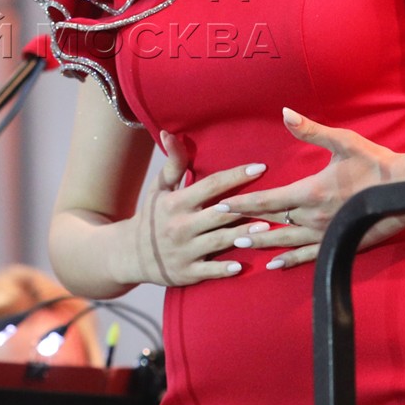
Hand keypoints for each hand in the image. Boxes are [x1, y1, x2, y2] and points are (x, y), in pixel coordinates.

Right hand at [130, 131, 266, 286]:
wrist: (131, 254)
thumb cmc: (152, 216)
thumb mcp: (159, 188)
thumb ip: (173, 163)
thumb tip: (169, 133)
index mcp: (175, 203)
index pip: (210, 186)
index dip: (235, 176)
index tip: (260, 167)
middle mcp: (180, 226)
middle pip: (218, 214)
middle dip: (245, 208)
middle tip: (273, 201)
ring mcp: (184, 250)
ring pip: (218, 241)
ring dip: (242, 236)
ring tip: (267, 229)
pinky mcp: (186, 272)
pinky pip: (209, 271)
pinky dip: (224, 270)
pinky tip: (243, 266)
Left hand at [216, 108, 404, 270]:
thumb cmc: (376, 161)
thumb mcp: (343, 141)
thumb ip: (310, 129)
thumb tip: (286, 112)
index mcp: (311, 192)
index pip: (267, 200)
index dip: (242, 203)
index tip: (220, 205)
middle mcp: (314, 217)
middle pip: (271, 222)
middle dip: (244, 223)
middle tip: (218, 227)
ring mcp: (326, 233)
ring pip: (286, 241)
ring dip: (262, 243)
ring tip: (239, 244)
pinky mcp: (339, 243)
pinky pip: (309, 256)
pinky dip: (290, 261)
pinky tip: (275, 265)